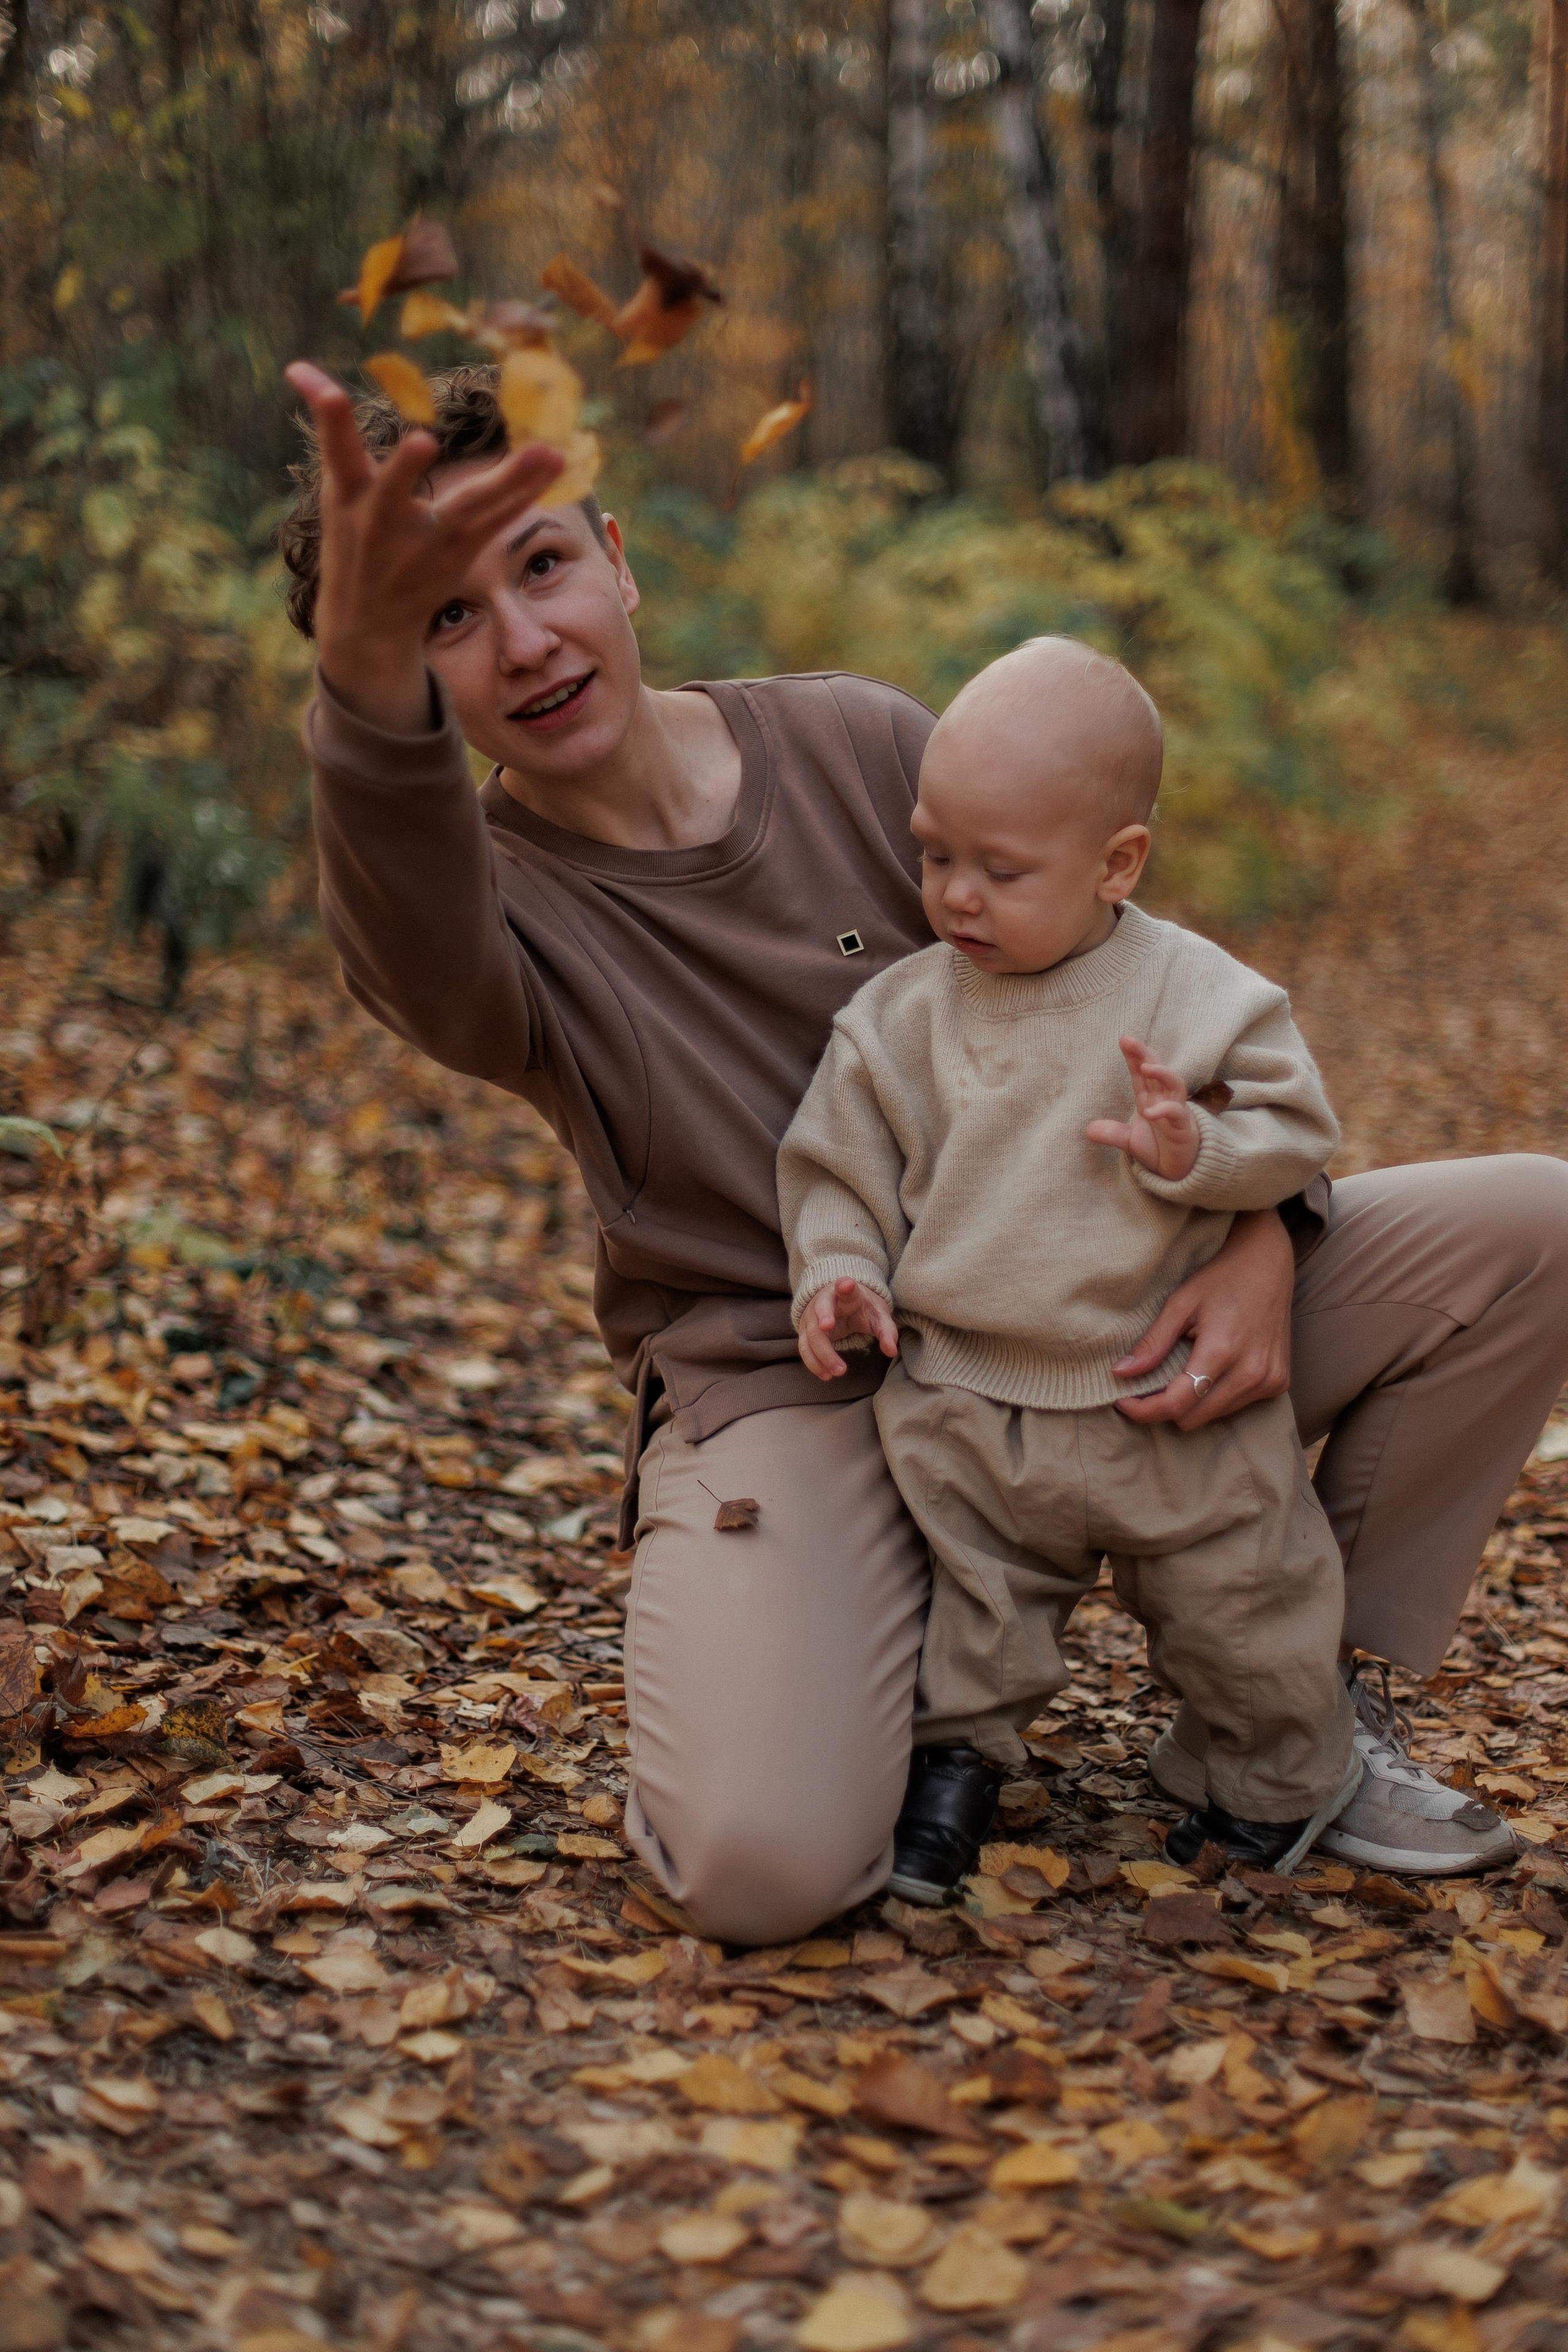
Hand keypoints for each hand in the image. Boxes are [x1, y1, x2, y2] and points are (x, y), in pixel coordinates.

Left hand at [284, 360, 564, 731]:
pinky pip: (335, 447)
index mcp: (456, 542)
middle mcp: (418, 534)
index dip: (528, 484)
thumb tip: (558, 459)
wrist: (364, 624)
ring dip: (390, 457)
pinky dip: (324, 410)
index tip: (556, 457)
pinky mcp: (340, 495)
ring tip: (394, 428)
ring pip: (384, 482)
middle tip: (512, 454)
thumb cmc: (424, 571)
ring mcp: (375, 516)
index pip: (501, 510)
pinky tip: (299, 373)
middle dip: (495, 484)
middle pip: (463, 507)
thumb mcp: (467, 547)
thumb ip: (507, 499)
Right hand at [798, 1278, 898, 1380]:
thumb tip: (891, 1351)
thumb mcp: (878, 1315)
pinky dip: (814, 1363)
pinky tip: (827, 1375)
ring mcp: (811, 1316)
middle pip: (820, 1315)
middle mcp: (823, 1300)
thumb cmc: (862, 1308)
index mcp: (845, 1292)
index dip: (844, 1286)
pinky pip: (804, 1348)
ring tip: (838, 1372)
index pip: (843, 1286)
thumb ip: (886, 1331)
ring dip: (822, 1356)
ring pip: (810, 1336)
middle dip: (827, 1336)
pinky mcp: (805, 1330)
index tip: (846, 1285)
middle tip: (840, 1362)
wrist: (842, 1303)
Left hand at [1086, 1036, 1199, 1182]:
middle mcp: (1164, 1099)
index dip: (1134, 1056)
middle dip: (1144, 1054)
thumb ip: (1112, 1133)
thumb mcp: (1130, 1141)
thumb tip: (1088, 1130)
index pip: (1141, 1073)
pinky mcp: (1183, 1127)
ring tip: (1145, 1067)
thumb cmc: (1159, 1147)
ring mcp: (1176, 1110)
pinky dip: (1165, 1110)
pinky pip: (1176, 1114)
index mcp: (1150, 1098)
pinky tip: (1149, 1112)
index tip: (1123, 1040)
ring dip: (1161, 1073)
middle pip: (1156, 1070)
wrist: (1180, 1169)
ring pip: (1174, 1084)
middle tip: (1129, 1040)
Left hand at [1113, 1207, 1293, 1428]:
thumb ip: (1153, 1343)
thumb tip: (1120, 1373)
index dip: (1144, 1409)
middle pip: (1193, 1418)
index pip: (1178, 1403)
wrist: (1268, 1264)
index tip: (1122, 1400)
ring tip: (1182, 1373)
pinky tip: (1213, 1370)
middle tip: (1148, 1386)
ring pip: (1213, 1416)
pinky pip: (1236, 1407)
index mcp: (1223, 1350)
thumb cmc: (1220, 1279)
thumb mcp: (1180, 1303)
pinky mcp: (1279, 1383)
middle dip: (1164, 1407)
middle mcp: (1251, 1373)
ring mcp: (1269, 1380)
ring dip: (1192, 1403)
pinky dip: (1216, 1397)